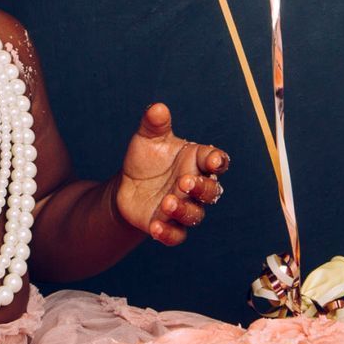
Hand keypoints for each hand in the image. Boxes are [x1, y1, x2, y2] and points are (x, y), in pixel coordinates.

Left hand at [113, 103, 227, 245]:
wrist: (127, 185)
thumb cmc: (146, 158)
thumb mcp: (147, 138)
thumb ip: (154, 124)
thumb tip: (158, 108)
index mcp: (196, 161)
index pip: (215, 161)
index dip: (216, 161)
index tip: (211, 160)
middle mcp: (195, 187)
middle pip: (211, 191)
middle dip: (201, 188)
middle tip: (184, 181)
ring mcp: (185, 207)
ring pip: (195, 215)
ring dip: (184, 210)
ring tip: (167, 202)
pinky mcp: (169, 225)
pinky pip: (176, 235)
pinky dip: (168, 233)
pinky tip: (156, 227)